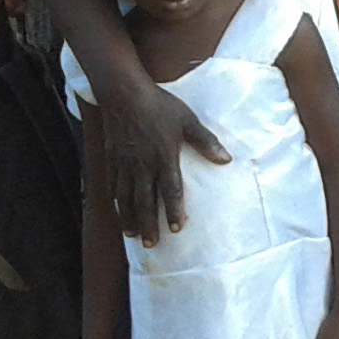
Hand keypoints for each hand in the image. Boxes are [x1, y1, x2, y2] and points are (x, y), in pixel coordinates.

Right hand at [102, 79, 228, 239]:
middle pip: (145, 201)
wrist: (124, 95)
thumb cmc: (160, 106)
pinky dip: (116, 203)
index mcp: (164, 157)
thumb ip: (206, 142)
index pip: (170, 190)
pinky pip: (112, 186)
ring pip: (125, 198)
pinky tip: (118, 212)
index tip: (176, 229)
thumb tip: (227, 159)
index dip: (174, 211)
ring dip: (129, 218)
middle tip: (152, 243)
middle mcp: (142, 165)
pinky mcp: (111, 159)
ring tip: (132, 235)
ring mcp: (124, 164)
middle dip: (148, 224)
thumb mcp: (188, 121)